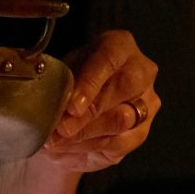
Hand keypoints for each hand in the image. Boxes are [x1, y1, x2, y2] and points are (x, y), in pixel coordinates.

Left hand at [40, 29, 159, 173]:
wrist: (70, 114)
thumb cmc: (65, 86)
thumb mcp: (59, 77)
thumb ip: (58, 86)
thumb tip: (48, 106)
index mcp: (119, 46)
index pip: (110, 58)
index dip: (91, 82)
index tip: (72, 106)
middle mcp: (141, 71)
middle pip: (124, 88)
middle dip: (89, 112)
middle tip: (62, 128)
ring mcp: (147, 103)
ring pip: (122, 119)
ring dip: (85, 133)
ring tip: (57, 140)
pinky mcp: (140, 132)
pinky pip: (119, 143)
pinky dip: (89, 147)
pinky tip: (68, 147)